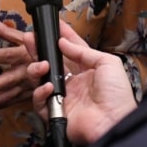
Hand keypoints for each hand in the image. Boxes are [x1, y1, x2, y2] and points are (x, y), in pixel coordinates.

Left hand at [0, 16, 38, 118]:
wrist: (62, 69)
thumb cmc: (41, 51)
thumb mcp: (24, 39)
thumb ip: (6, 32)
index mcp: (24, 55)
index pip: (9, 54)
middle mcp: (24, 72)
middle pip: (9, 79)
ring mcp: (25, 87)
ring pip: (7, 95)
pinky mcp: (23, 98)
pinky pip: (7, 104)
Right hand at [29, 23, 135, 145]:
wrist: (114, 120)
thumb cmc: (117, 94)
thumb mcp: (107, 63)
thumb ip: (83, 52)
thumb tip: (63, 42)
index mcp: (86, 72)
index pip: (70, 51)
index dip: (62, 38)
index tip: (53, 26)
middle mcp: (72, 84)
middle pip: (50, 64)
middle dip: (39, 50)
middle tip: (29, 38)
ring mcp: (62, 98)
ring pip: (40, 81)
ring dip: (37, 69)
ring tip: (42, 65)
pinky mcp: (55, 113)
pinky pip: (40, 102)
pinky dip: (40, 93)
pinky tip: (48, 86)